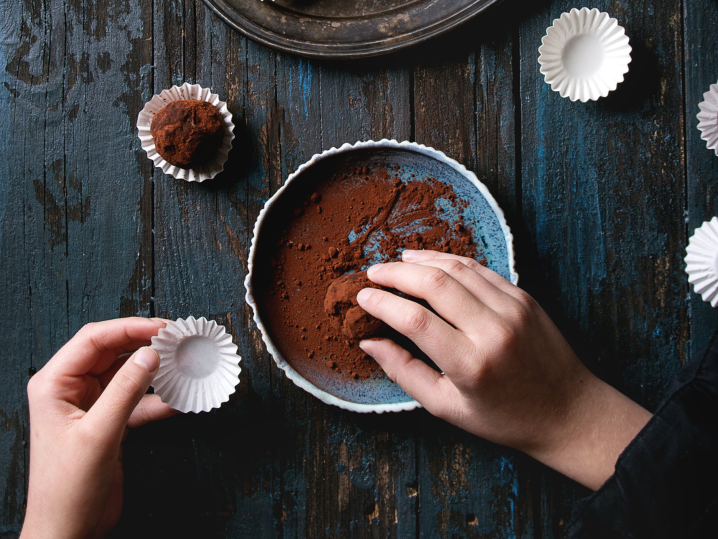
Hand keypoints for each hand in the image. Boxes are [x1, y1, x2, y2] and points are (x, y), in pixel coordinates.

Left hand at [21, 318, 177, 538]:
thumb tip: (150, 355)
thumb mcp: (99, 434)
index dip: (129, 328)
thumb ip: (125, 391)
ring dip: (153, 370)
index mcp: (54, 384)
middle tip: (176, 339)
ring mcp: (90, 406)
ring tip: (181, 363)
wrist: (68, 531)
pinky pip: (135, 400)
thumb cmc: (68, 489)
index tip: (162, 328)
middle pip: (111, 352)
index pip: (93, 340)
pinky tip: (178, 400)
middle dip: (144, 343)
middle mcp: (70, 390)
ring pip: (126, 374)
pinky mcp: (108, 423)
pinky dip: (156, 399)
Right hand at [357, 250, 651, 489]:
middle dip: (395, 274)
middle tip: (373, 273)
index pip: (415, 320)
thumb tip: (369, 342)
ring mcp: (512, 309)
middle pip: (433, 284)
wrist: (569, 411)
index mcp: (470, 365)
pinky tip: (431, 263)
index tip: (362, 297)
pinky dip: (450, 261)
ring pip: (457, 268)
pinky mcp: (524, 297)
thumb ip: (404, 372)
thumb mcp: (446, 407)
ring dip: (421, 261)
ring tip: (396, 263)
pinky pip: (480, 269)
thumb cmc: (504, 417)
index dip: (383, 303)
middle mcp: (493, 331)